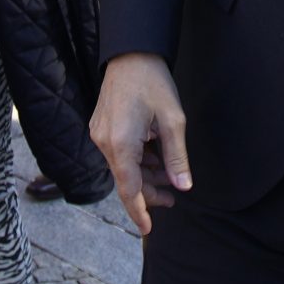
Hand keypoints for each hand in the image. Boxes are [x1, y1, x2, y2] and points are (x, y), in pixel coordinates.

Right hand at [89, 52, 188, 235]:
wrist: (132, 53)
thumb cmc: (153, 82)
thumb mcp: (173, 121)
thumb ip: (176, 158)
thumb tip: (183, 187)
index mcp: (120, 144)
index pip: (129, 189)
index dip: (139, 211)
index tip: (149, 230)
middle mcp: (104, 142)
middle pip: (126, 180)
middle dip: (149, 192)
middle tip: (174, 197)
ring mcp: (100, 134)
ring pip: (123, 167)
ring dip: (145, 175)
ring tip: (169, 174)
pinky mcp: (101, 127)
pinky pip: (119, 153)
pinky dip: (137, 160)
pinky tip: (155, 156)